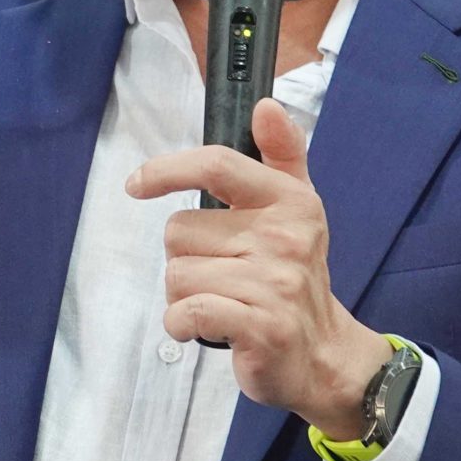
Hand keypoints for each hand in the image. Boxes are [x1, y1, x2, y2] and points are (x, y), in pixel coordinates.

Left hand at [126, 95, 393, 435]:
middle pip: (179, 230)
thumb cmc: (294, 278)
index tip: (137, 184)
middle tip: (220, 275)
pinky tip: (206, 327)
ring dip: (183, 295)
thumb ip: (281, 154)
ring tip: (220, 302)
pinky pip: (186, 312)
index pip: (218, 165)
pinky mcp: (260, 327)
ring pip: (176, 274)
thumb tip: (265, 105)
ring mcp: (274, 284)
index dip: (167, 168)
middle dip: (185, 256)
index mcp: (289, 202)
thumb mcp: (296, 210)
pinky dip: (182, 323)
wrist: (323, 356)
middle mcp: (284, 238)